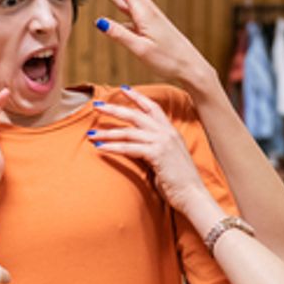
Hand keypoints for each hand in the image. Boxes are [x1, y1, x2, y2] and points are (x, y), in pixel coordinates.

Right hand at [88, 0, 214, 89]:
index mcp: (144, 13)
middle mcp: (147, 9)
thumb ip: (119, 34)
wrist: (190, 65)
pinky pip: (131, 5)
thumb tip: (99, 22)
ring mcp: (149, 15)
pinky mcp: (150, 22)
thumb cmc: (168, 59)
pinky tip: (115, 1)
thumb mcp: (140, 50)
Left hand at [88, 88, 213, 216]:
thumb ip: (155, 148)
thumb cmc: (179, 181)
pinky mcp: (157, 155)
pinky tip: (100, 148)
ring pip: (128, 132)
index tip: (122, 88)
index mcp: (170, 131)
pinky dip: (113, 147)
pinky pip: (129, 148)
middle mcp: (167, 133)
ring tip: (90, 134)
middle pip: (136, 115)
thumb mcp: (167, 159)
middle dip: (114, 109)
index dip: (137, 97)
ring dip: (107, 133)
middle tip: (96, 105)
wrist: (193, 195)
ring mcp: (162, 143)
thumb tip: (138, 147)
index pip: (152, 107)